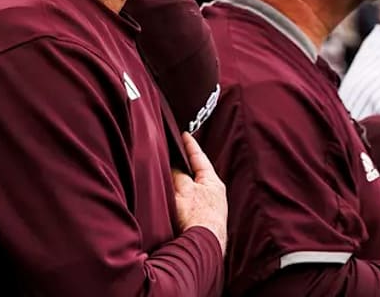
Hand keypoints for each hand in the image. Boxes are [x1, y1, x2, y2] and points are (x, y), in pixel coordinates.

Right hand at [173, 132, 227, 253]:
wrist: (204, 244)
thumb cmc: (197, 216)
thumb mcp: (184, 190)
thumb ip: (178, 176)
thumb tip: (172, 167)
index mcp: (212, 181)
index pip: (199, 157)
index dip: (190, 145)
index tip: (184, 134)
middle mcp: (213, 192)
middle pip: (194, 173)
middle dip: (182, 166)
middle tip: (171, 154)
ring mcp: (209, 206)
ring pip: (190, 189)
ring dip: (179, 184)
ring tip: (166, 178)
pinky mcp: (202, 219)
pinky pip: (188, 203)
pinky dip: (179, 198)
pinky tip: (170, 201)